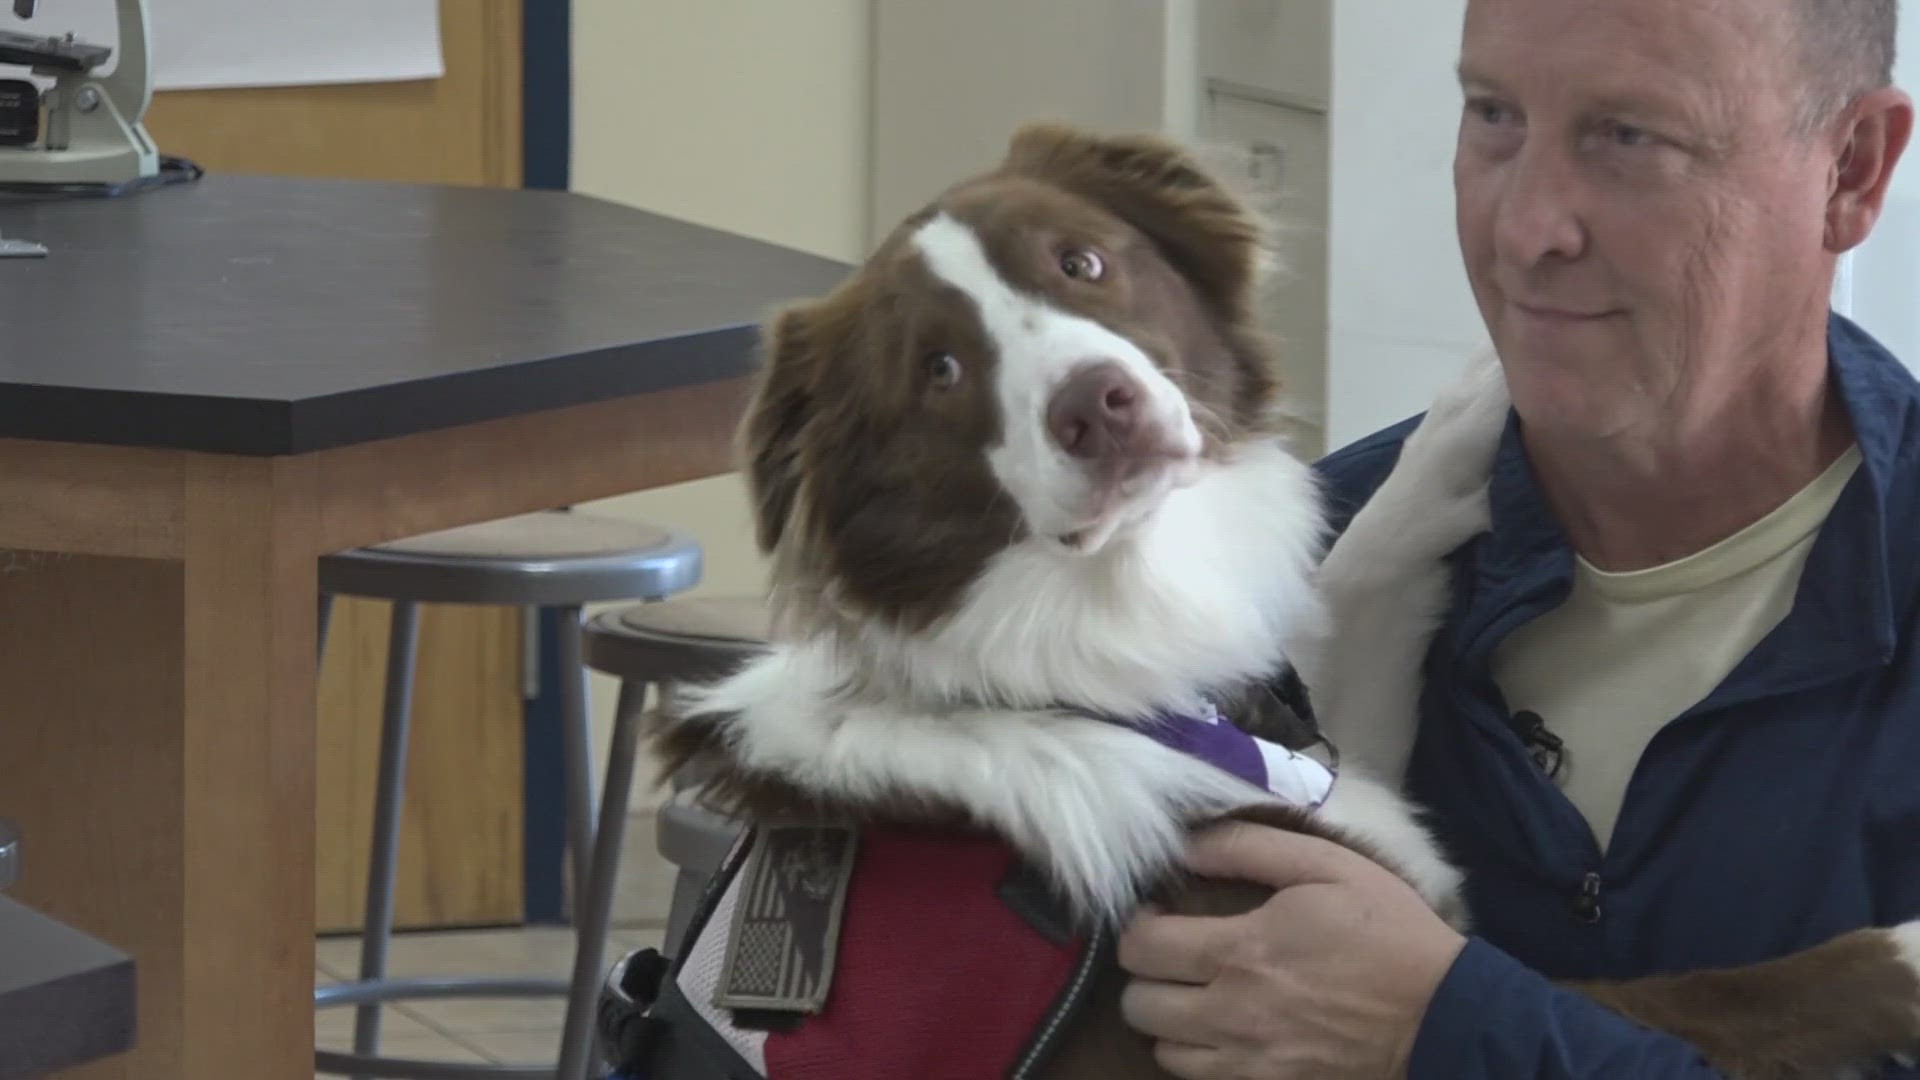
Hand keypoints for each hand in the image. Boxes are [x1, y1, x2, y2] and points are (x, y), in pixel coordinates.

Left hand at [1117, 821, 1467, 1079]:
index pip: (1141, 947)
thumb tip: (1185, 842)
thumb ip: (1248, 848)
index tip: (1160, 915)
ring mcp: (1248, 1060)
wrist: (1445, 1016)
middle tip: (1174, 955)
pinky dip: (1200, 1055)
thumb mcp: (1327, 866)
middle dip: (1146, 974)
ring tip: (1197, 994)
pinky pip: (1200, 1079)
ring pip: (1163, 1049)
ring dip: (1170, 1020)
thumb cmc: (1387, 931)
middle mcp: (1232, 1012)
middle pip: (1139, 1005)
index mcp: (1241, 950)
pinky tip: (1224, 1030)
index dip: (1138, 926)